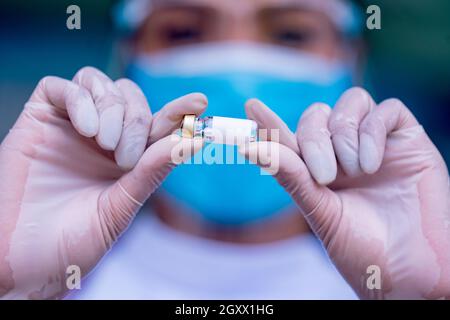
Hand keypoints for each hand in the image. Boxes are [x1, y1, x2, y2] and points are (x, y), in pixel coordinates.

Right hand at [0, 67, 205, 298]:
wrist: (19, 258)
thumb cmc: (69, 242)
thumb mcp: (119, 209)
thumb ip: (151, 173)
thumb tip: (190, 142)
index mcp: (124, 161)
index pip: (157, 125)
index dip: (178, 112)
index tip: (200, 104)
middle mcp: (100, 139)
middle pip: (131, 98)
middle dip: (138, 120)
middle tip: (126, 157)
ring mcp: (70, 127)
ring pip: (101, 84)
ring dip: (113, 109)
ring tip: (104, 144)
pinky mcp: (39, 119)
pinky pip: (63, 87)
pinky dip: (81, 100)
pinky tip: (85, 130)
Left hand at [242, 87, 449, 298]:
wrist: (413, 269)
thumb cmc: (365, 248)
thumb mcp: (321, 213)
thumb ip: (291, 178)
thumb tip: (250, 146)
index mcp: (318, 171)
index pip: (289, 139)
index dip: (270, 123)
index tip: (250, 107)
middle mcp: (344, 153)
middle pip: (317, 116)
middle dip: (314, 139)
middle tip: (324, 175)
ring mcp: (375, 143)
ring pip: (350, 103)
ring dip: (344, 135)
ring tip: (356, 171)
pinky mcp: (407, 139)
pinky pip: (386, 110)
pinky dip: (373, 132)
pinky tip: (373, 165)